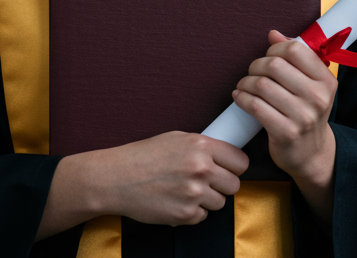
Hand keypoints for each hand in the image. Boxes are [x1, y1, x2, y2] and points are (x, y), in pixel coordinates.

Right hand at [37, 131, 247, 238]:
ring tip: (186, 191)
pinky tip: (176, 201)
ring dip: (207, 200)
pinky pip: (203, 216)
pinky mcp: (185, 214)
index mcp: (202, 146)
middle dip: (222, 185)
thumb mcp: (176, 139)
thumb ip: (203, 147)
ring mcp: (194, 193)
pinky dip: (192, 212)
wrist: (115, 178)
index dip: (235, 166)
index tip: (228, 169)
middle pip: (234, 185)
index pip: (241, 161)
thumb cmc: (143, 156)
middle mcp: (201, 169)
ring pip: (220, 202)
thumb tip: (225, 154)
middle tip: (206, 183)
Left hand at [233, 30, 338, 218]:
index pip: (296, 50)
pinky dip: (241, 98)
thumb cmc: (307, 113)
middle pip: (275, 65)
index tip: (268, 58)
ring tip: (243, 86)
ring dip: (245, 83)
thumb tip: (273, 34)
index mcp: (326, 80)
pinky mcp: (285, 132)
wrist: (311, 153)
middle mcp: (318, 97)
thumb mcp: (310, 85)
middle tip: (252, 73)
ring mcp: (303, 116)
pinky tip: (240, 98)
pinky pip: (254, 106)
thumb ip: (295, 58)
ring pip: (262, 85)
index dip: (275, 50)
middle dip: (256, 66)